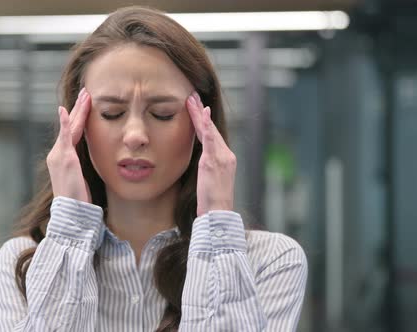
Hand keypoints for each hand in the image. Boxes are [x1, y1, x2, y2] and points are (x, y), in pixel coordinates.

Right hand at [46, 88, 91, 202]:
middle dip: (78, 108)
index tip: (85, 103)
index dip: (78, 117)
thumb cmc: (77, 199)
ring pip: (70, 127)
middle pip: (70, 126)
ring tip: (85, 95)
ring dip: (78, 110)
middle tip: (86, 92)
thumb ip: (80, 166)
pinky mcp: (65, 159)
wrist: (71, 212)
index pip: (72, 132)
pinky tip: (65, 110)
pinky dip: (65, 123)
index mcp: (62, 157)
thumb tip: (86, 162)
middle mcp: (57, 154)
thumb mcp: (79, 178)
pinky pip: (65, 137)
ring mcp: (60, 156)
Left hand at [186, 91, 236, 215]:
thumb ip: (207, 168)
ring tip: (191, 99)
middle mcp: (226, 155)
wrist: (218, 213)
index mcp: (225, 159)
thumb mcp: (210, 180)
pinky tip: (203, 111)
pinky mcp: (214, 161)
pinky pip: (210, 139)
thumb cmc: (212, 201)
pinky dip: (206, 124)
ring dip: (199, 113)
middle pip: (210, 129)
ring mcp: (221, 157)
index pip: (212, 136)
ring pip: (209, 130)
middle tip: (191, 96)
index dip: (203, 122)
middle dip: (200, 112)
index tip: (196, 108)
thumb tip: (201, 163)